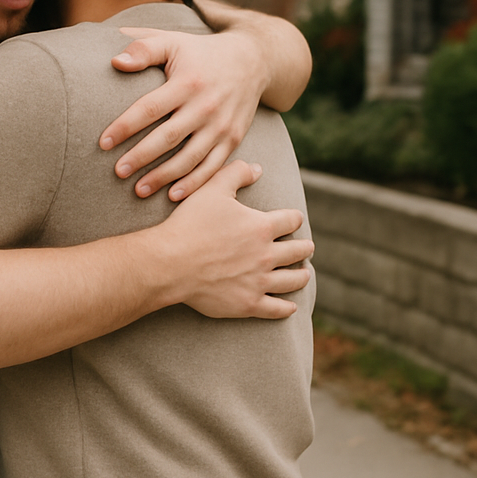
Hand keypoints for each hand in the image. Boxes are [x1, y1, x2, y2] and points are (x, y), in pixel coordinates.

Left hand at [100, 27, 269, 200]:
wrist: (253, 59)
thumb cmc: (201, 52)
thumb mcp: (173, 41)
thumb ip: (143, 48)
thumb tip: (115, 62)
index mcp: (188, 82)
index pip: (150, 108)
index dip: (125, 126)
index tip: (103, 143)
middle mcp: (206, 106)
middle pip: (168, 138)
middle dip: (141, 157)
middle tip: (117, 172)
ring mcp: (222, 126)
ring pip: (190, 158)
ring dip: (164, 176)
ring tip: (138, 190)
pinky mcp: (233, 139)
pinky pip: (212, 167)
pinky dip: (194, 184)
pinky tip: (173, 196)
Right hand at [155, 160, 312, 318]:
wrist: (170, 262)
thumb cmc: (189, 224)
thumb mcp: (212, 189)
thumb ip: (236, 173)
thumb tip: (258, 168)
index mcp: (262, 226)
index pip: (292, 220)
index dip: (294, 218)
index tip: (293, 220)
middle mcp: (267, 255)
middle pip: (298, 251)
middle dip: (304, 247)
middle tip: (306, 248)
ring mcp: (259, 282)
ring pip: (293, 280)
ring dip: (301, 275)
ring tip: (303, 273)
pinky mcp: (248, 304)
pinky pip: (277, 309)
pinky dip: (287, 308)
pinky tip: (290, 306)